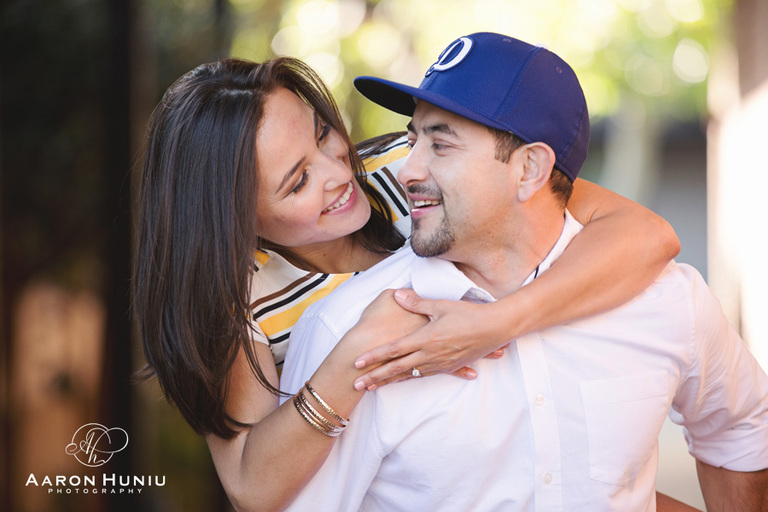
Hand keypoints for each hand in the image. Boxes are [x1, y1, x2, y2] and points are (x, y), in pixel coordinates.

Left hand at [353, 289, 508, 390]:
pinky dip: (410, 379)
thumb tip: (398, 295)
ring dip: (390, 381)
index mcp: (425, 339)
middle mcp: (430, 355)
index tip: (357, 363)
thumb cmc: (469, 314)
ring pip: (409, 375)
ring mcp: (439, 363)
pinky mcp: (449, 367)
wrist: (496, 329)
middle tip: (356, 384)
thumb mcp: (441, 305)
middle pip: (396, 368)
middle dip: (375, 377)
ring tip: (373, 386)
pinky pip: (425, 375)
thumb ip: (417, 303)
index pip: (393, 350)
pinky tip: (402, 381)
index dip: (374, 357)